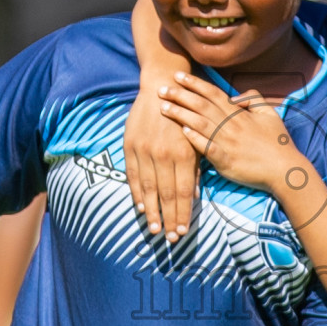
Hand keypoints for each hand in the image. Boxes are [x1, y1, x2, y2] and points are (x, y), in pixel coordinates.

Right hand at [124, 78, 197, 243]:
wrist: (163, 86)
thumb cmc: (186, 114)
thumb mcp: (196, 139)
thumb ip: (195, 167)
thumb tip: (192, 195)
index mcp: (184, 153)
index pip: (183, 192)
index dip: (182, 214)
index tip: (182, 232)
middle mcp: (164, 154)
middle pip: (166, 195)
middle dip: (168, 219)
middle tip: (169, 239)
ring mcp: (145, 150)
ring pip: (147, 188)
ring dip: (151, 211)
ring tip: (153, 229)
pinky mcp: (130, 145)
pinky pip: (132, 175)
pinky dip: (136, 193)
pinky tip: (140, 207)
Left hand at [159, 72, 303, 193]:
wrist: (285, 169)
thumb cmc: (278, 142)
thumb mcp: (270, 114)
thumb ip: (254, 99)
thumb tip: (236, 96)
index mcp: (239, 113)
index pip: (212, 93)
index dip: (194, 83)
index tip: (178, 76)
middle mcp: (231, 125)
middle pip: (201, 105)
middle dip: (179, 95)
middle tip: (161, 88)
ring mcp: (228, 142)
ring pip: (200, 123)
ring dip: (180, 114)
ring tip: (163, 107)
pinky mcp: (226, 161)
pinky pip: (208, 147)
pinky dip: (195, 139)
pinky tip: (182, 132)